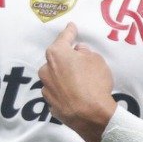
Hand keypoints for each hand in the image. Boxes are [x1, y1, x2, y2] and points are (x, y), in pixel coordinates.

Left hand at [38, 23, 117, 141]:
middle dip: (67, 59)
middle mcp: (46, 69)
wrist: (90, 115)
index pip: (64, 38)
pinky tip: (76, 96)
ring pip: (55, 76)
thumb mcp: (97, 61)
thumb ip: (85, 53)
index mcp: (56, 54)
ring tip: (81, 83)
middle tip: (81, 62)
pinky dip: (65, 91)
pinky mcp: (49, 103)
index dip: (69, 32)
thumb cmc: (94, 83)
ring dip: (64, 77)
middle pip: (57, 59)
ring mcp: (45, 87)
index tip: (71, 26)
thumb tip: (78, 52)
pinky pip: (58, 92)